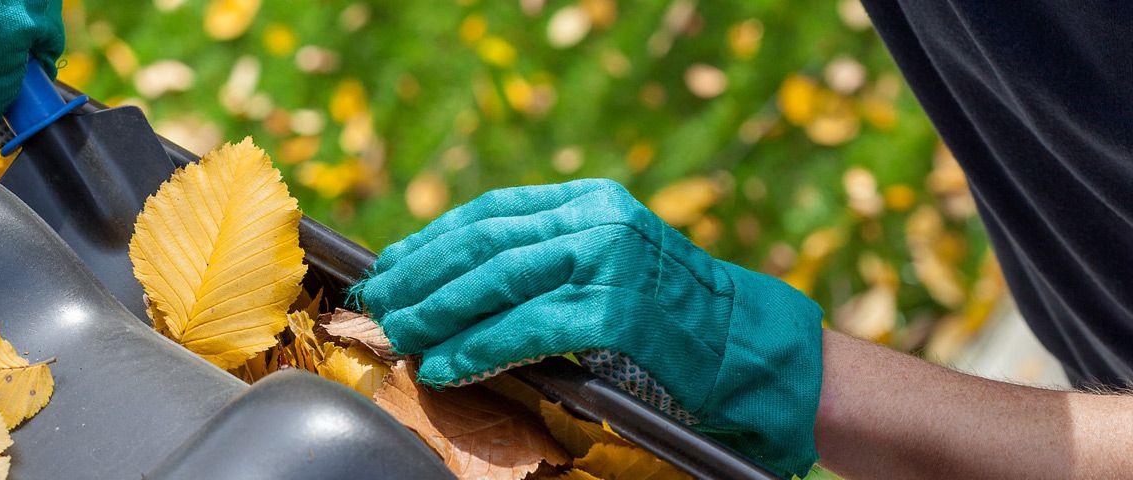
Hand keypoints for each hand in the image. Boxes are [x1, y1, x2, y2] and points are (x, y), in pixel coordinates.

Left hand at [353, 178, 823, 476]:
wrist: (752, 351)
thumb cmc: (674, 319)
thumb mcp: (611, 264)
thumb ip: (549, 259)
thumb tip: (457, 281)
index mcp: (592, 200)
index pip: (491, 211)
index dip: (433, 239)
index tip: (392, 266)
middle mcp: (598, 220)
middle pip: (483, 242)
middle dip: (422, 276)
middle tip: (380, 304)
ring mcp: (609, 262)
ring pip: (496, 281)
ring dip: (437, 313)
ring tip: (402, 335)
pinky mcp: (616, 312)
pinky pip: (525, 329)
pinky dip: (477, 348)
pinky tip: (446, 365)